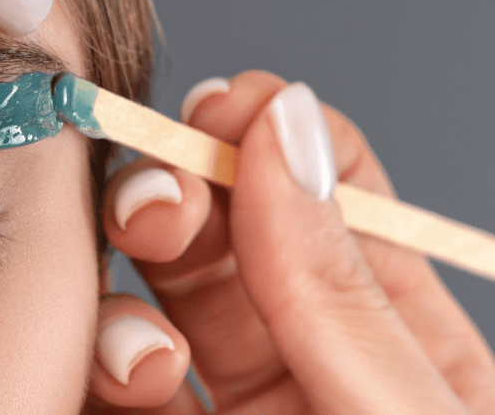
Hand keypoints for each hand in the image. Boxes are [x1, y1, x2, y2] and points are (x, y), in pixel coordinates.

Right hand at [86, 71, 494, 413]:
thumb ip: (343, 290)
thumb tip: (290, 126)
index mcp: (400, 339)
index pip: (334, 193)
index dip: (276, 133)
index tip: (226, 109)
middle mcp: (309, 362)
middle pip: (228, 234)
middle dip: (180, 195)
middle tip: (158, 202)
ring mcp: (232, 405)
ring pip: (152, 303)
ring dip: (128, 292)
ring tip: (146, 349)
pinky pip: (110, 383)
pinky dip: (95, 362)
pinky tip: (122, 379)